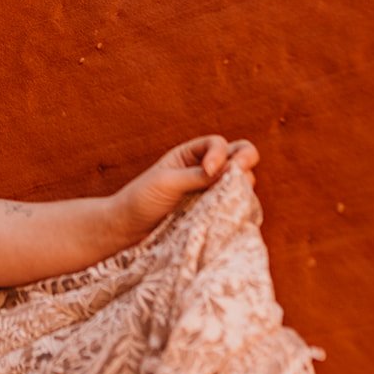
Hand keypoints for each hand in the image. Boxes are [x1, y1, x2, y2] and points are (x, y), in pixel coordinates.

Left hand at [110, 135, 258, 248]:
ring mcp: (212, 192)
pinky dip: (241, 205)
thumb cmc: (141, 200)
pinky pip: (236, 205)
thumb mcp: (167, 182)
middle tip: (241, 173)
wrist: (128, 230)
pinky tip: (235, 210)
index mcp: (189, 155)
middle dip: (245, 160)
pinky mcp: (214, 214)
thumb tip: (231, 169)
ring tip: (233, 196)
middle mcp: (205, 170)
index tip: (209, 171)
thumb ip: (198, 175)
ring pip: (242, 182)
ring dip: (243, 185)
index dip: (220, 154)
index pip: (218, 144)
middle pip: (240, 156)